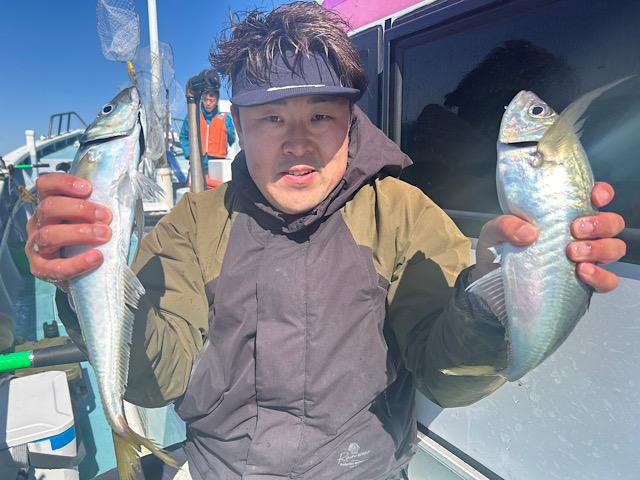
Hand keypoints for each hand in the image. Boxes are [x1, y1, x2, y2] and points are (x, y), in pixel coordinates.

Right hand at [25, 173, 112, 290]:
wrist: (84, 273)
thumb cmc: (89, 240)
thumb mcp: (91, 220)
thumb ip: (98, 208)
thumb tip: (123, 195)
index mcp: (49, 206)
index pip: (46, 185)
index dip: (64, 183)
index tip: (88, 188)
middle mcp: (37, 223)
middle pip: (48, 208)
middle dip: (79, 209)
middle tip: (106, 216)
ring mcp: (36, 246)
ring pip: (49, 235)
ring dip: (80, 233)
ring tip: (104, 234)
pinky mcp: (40, 269)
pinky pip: (55, 267)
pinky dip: (78, 262)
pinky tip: (96, 257)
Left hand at [472, 182, 625, 292]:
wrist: (491, 289)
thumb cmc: (496, 254)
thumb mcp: (492, 233)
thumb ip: (504, 225)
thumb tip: (528, 232)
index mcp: (561, 215)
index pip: (593, 198)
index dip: (601, 194)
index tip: (594, 197)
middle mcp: (578, 235)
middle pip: (611, 223)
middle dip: (600, 223)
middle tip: (575, 229)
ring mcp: (584, 259)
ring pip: (614, 248)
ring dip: (599, 248)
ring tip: (573, 252)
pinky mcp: (583, 285)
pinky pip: (607, 281)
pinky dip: (601, 276)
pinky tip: (582, 272)